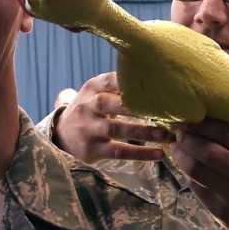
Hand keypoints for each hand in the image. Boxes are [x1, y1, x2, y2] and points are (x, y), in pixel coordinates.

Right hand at [54, 72, 171, 162]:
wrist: (62, 134)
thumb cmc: (91, 109)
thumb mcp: (97, 92)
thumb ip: (118, 85)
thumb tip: (155, 75)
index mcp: (92, 88)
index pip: (110, 80)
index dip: (130, 81)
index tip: (155, 84)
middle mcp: (88, 106)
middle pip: (109, 104)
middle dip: (136, 106)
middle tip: (163, 110)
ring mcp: (89, 128)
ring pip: (116, 129)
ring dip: (143, 132)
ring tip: (166, 135)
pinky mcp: (93, 149)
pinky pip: (119, 151)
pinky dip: (140, 153)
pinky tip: (159, 154)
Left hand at [169, 119, 228, 229]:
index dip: (206, 125)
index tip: (192, 118)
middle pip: (209, 152)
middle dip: (188, 138)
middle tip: (179, 129)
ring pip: (197, 170)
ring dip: (181, 154)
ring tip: (176, 145)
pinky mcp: (222, 211)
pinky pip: (196, 186)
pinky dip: (187, 172)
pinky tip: (184, 163)